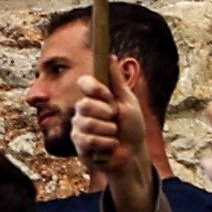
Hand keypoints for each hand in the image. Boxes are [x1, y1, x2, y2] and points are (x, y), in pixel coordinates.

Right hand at [66, 64, 149, 184]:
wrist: (132, 155)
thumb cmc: (132, 128)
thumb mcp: (128, 102)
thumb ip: (118, 81)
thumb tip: (111, 56)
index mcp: (95, 98)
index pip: (84, 83)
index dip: (95, 88)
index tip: (108, 96)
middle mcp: (83, 111)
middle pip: (85, 104)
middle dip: (106, 114)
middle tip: (115, 120)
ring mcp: (79, 128)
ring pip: (88, 123)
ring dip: (108, 131)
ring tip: (114, 135)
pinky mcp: (79, 144)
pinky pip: (88, 140)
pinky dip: (106, 144)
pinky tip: (109, 147)